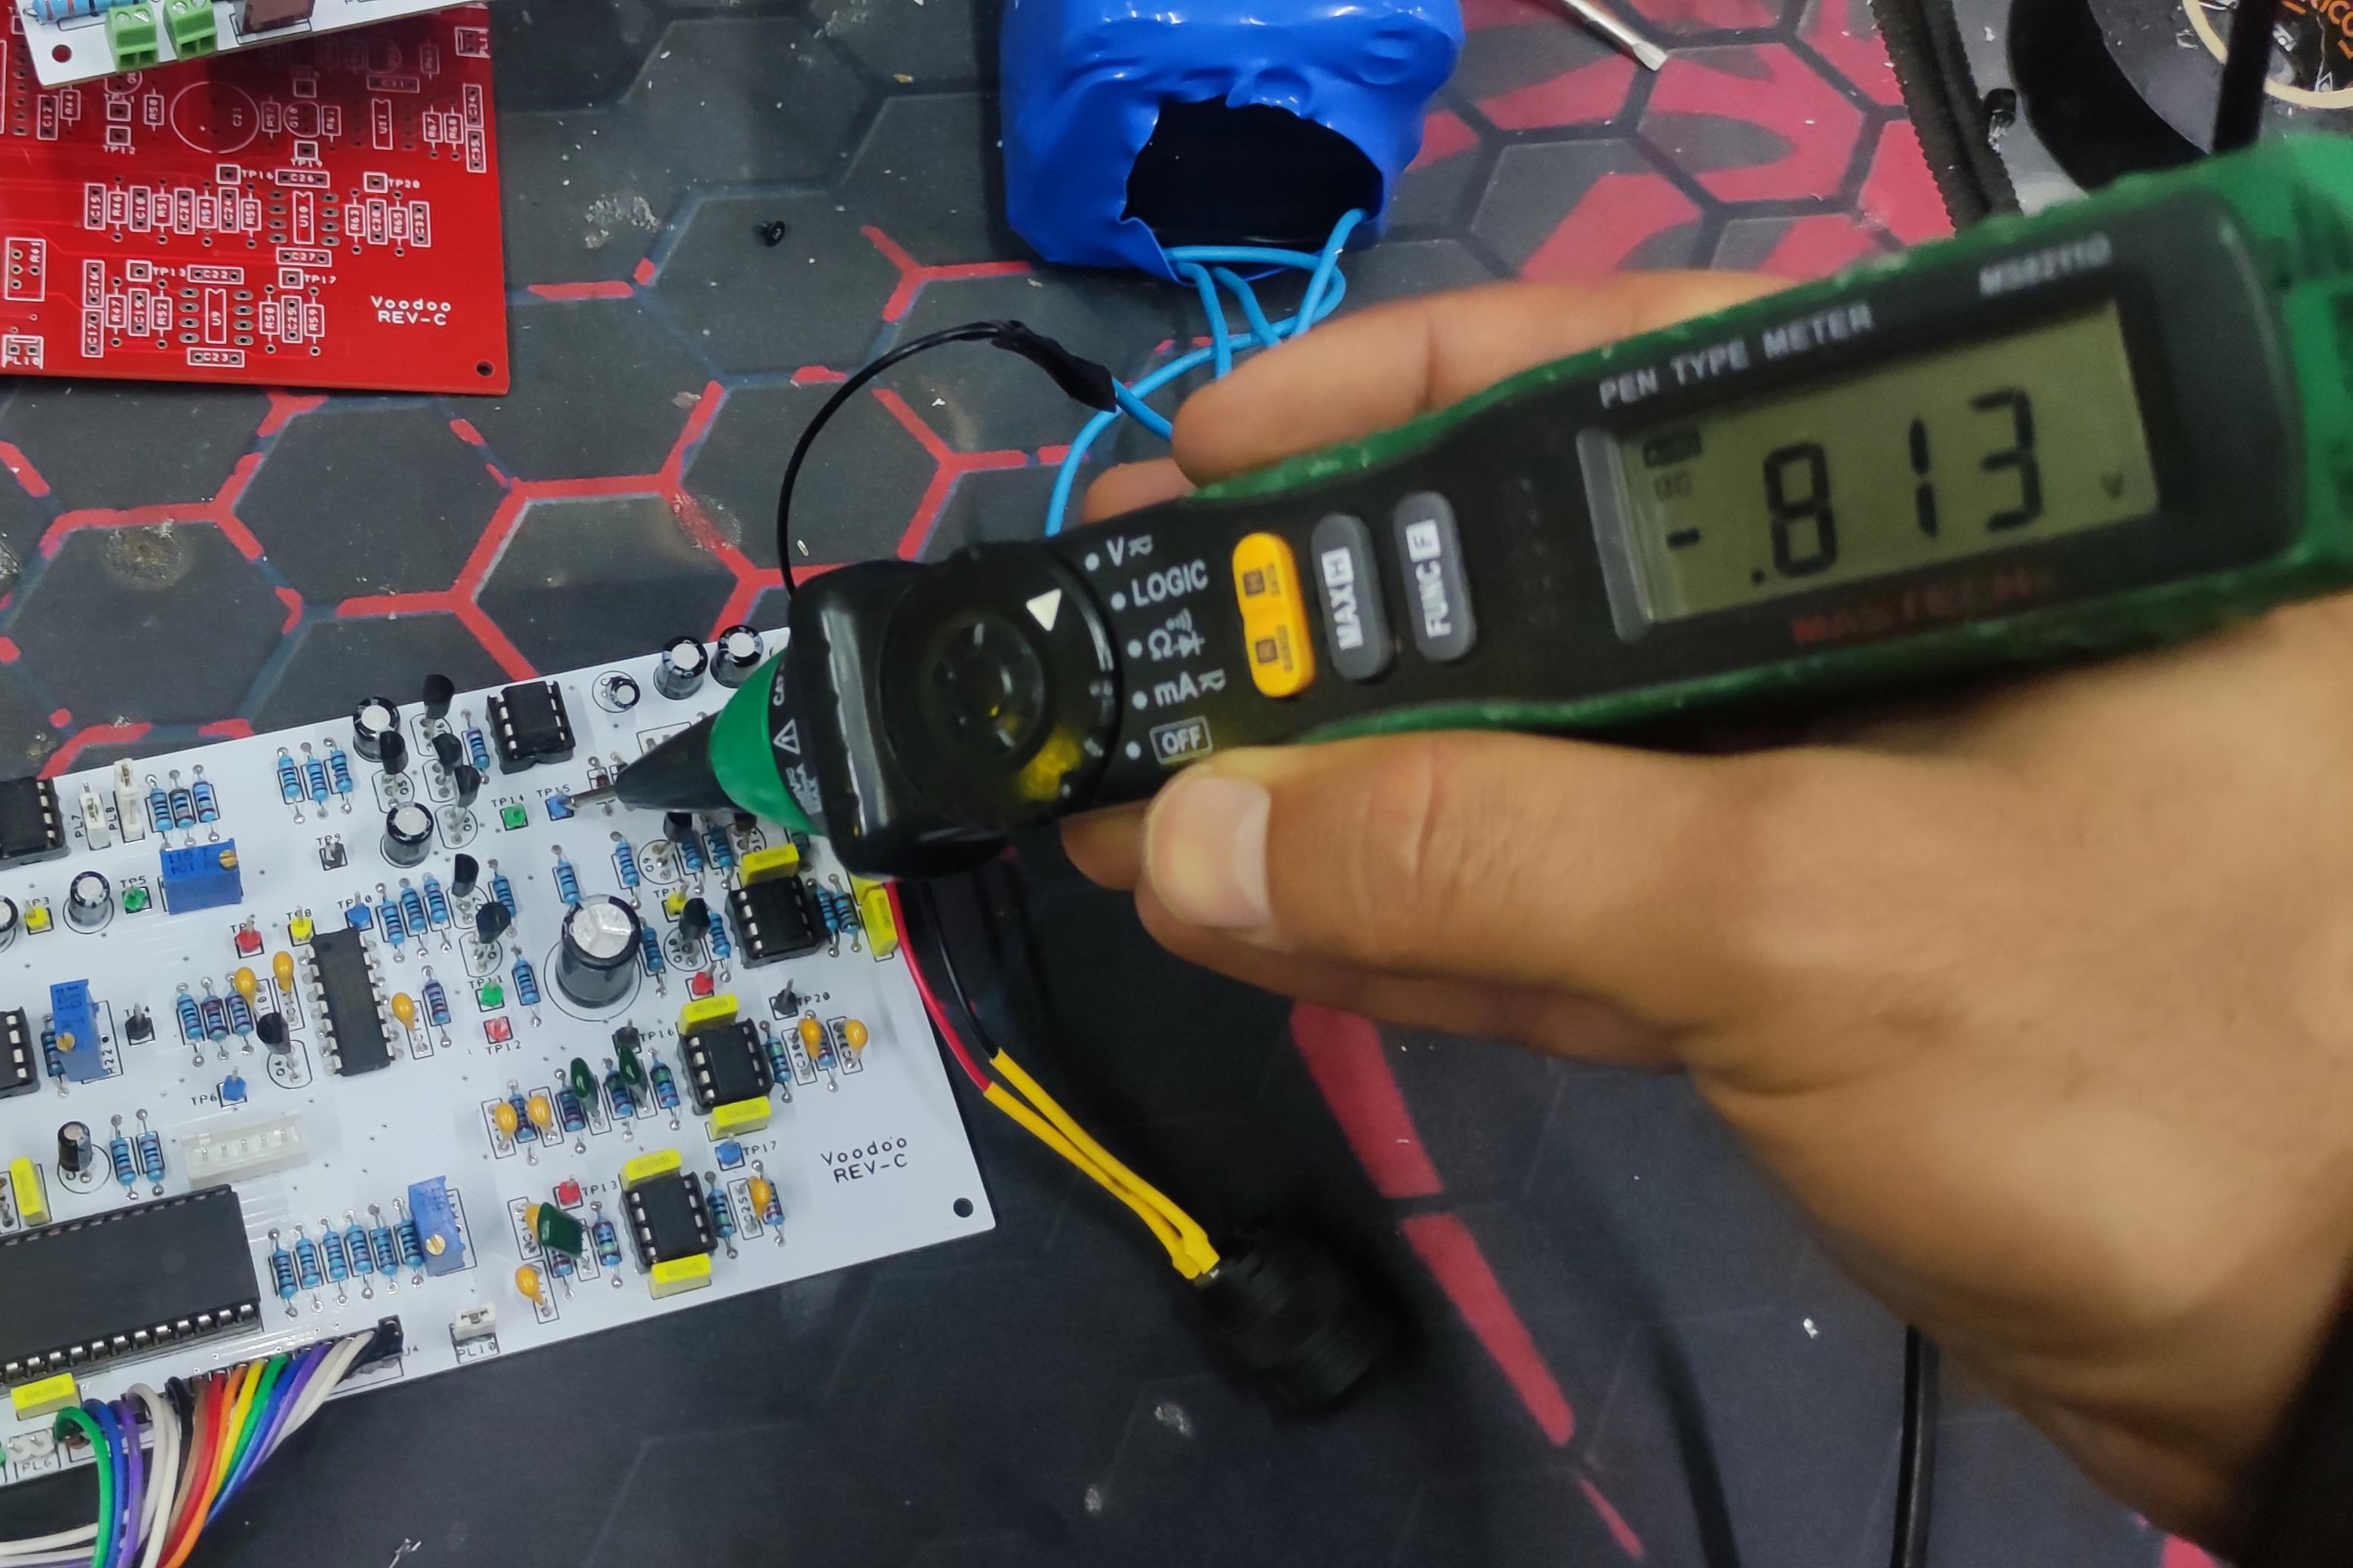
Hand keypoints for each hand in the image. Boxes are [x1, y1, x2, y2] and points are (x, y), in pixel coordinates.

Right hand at [1063, 274, 2352, 1541]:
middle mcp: (1892, 631)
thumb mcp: (1792, 919)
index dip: (1410, 392)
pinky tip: (1233, 907)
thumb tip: (1186, 829)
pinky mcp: (1797, 965)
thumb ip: (1478, 857)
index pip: (1649, 377)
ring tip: (1125, 783)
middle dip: (1331, 622)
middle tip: (1125, 620)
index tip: (1214, 447)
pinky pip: (1564, 908)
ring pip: (1542, 759)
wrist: (2334, 1368)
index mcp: (1961, 521)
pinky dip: (1406, 920)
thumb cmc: (2131, 1073)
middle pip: (1562, 580)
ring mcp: (1841, 804)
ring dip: (1330, 790)